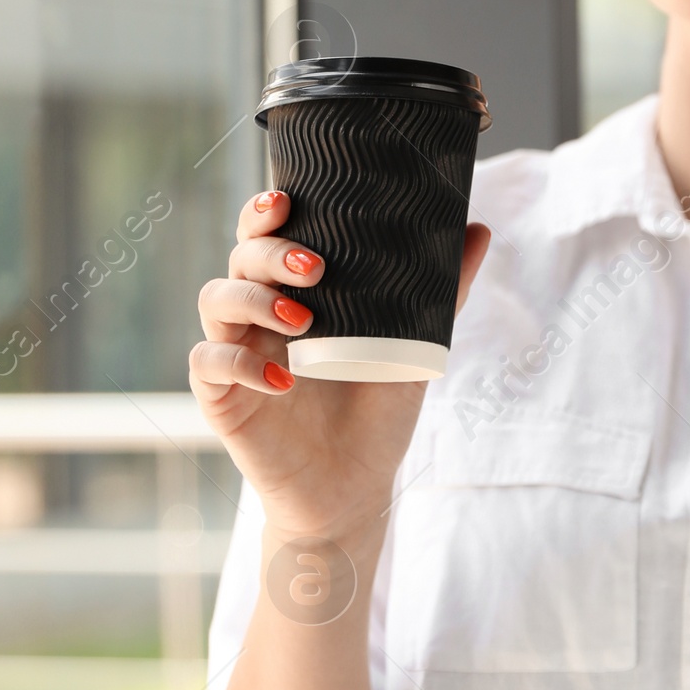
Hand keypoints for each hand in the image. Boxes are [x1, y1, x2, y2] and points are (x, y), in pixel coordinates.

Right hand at [189, 187, 490, 550]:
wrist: (354, 489)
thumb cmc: (376, 413)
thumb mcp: (414, 348)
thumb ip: (442, 292)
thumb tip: (479, 229)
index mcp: (292, 292)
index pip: (265, 236)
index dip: (264, 211)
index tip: (287, 200)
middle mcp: (256, 315)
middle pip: (239, 258)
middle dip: (270, 253)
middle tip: (316, 268)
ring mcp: (235, 352)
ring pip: (214, 299)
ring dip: (254, 299)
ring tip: (304, 319)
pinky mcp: (220, 398)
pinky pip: (210, 364)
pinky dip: (242, 365)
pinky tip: (285, 381)